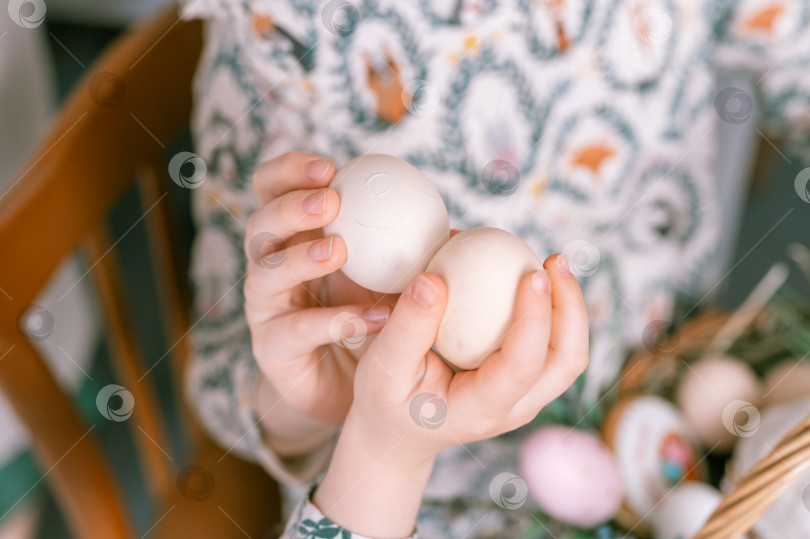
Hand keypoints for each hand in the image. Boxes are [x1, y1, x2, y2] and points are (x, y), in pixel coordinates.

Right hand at [244, 151, 396, 435]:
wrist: (349, 389)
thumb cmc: (368, 320)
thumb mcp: (384, 279)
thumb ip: (404, 251)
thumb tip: (457, 233)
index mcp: (292, 239)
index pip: (272, 190)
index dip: (290, 171)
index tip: (330, 167)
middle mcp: (270, 269)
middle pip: (260, 226)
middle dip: (291, 207)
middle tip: (330, 201)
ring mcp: (266, 311)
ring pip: (266, 275)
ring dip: (301, 256)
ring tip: (339, 249)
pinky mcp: (272, 351)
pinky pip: (295, 332)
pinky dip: (333, 320)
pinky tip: (370, 317)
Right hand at [313, 254, 588, 536]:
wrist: (398, 431)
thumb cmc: (386, 399)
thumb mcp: (380, 366)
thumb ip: (407, 326)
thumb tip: (432, 280)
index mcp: (481, 410)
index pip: (523, 364)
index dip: (535, 316)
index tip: (531, 272)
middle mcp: (514, 409)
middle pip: (567, 361)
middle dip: (571, 307)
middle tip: (553, 260)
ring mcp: (525, 398)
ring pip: (570, 354)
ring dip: (569, 306)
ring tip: (552, 263)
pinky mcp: (523, 383)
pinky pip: (554, 346)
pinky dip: (553, 311)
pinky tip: (531, 278)